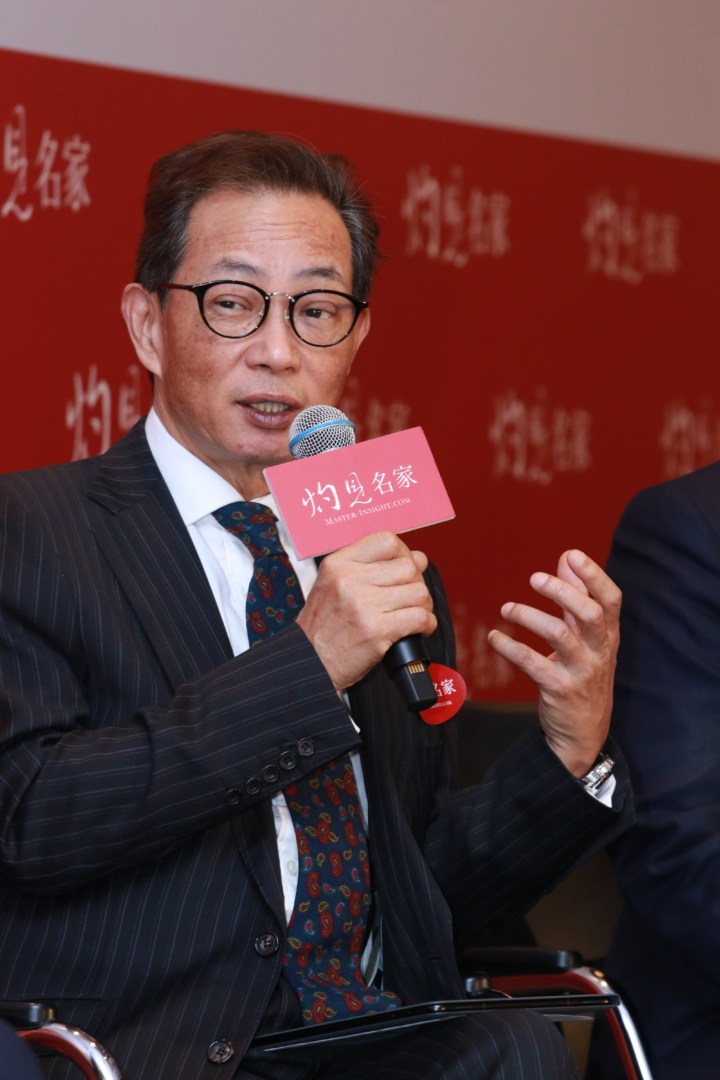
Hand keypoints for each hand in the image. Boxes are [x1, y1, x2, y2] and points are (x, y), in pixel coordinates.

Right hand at [296, 531, 436, 691]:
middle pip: (408, 567)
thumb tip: (418, 558)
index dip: (404, 554)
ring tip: (414, 614)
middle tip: (410, 598)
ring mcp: (363, 605)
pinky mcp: (376, 630)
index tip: (405, 569)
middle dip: (416, 583)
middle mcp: (349, 580)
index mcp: (338, 564)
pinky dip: (427, 624)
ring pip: (418, 592)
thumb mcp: (334, 585)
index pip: (387, 541)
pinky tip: (418, 629)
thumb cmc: (323, 626)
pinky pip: (420, 617)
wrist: (308, 662)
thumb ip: (371, 567)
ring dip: (423, 605)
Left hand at [487, 549, 620, 776]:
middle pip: (590, 613)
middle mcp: (599, 651)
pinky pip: (532, 663)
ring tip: (507, 609)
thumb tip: (567, 559)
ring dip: (529, 616)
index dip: (594, 575)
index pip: (611, 599)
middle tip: (534, 578)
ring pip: (559, 635)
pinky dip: (510, 647)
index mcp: (608, 635)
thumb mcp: (588, 639)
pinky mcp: (559, 689)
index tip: (572, 555)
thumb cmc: (584, 677)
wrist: (583, 733)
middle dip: (562, 591)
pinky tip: (495, 637)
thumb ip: (577, 599)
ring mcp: (581, 671)